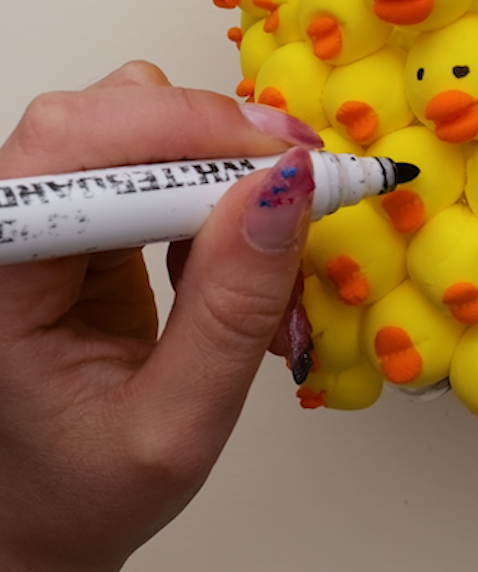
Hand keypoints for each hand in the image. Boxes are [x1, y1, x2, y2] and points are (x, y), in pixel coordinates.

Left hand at [0, 62, 317, 571]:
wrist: (48, 513)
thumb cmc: (84, 489)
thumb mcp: (173, 425)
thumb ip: (231, 310)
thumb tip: (286, 190)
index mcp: (1, 274)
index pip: (74, 144)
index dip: (187, 134)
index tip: (287, 168)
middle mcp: (17, 225)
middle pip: (111, 112)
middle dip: (218, 137)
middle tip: (300, 183)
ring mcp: (52, 213)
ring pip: (142, 116)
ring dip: (225, 160)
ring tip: (267, 231)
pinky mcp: (91, 214)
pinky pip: (164, 155)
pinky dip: (222, 184)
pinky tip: (236, 246)